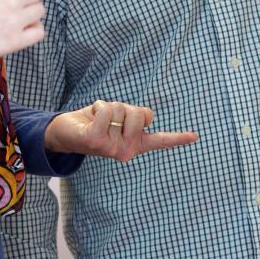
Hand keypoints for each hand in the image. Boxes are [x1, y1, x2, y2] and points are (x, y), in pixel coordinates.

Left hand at [44, 100, 197, 162]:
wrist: (64, 132)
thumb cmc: (95, 123)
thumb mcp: (120, 117)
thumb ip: (136, 116)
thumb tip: (148, 119)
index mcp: (134, 145)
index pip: (160, 141)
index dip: (178, 138)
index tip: (195, 137)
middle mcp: (125, 151)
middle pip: (139, 112)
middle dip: (125, 107)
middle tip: (109, 117)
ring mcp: (111, 148)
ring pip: (120, 109)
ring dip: (107, 107)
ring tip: (97, 119)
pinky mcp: (96, 142)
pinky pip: (107, 112)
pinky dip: (99, 107)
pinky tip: (90, 119)